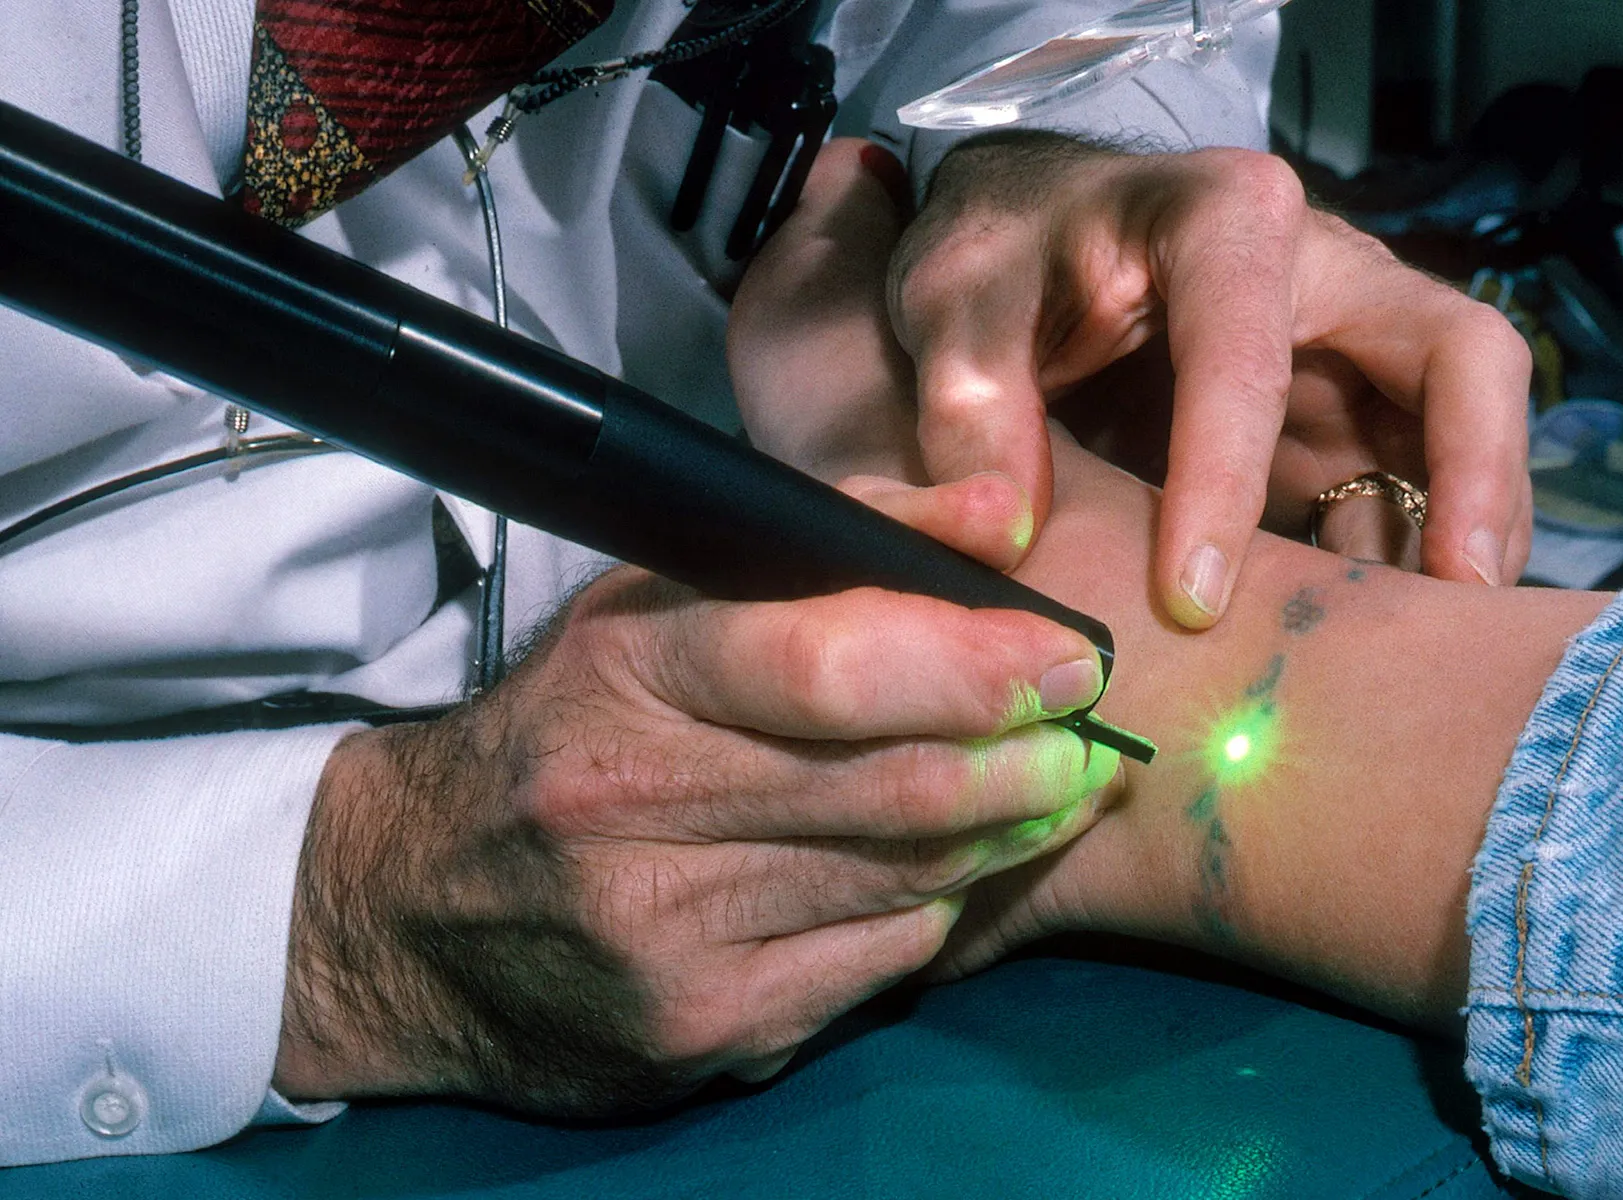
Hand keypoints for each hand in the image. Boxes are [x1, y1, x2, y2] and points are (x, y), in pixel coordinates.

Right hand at [274, 566, 1120, 1113]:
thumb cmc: (570, 731)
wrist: (414, 914)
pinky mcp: (701, 1031)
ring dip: (1007, 833)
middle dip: (1029, 760)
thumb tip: (1002, 512)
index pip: (830, 661)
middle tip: (1086, 738)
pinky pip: (881, 963)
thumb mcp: (660, 605)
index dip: (977, 662)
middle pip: (895, 786)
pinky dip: (937, 907)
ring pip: (906, 878)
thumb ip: (838, 540)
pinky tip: (948, 872)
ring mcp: (667, 937)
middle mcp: (633, 811)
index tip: (1068, 657)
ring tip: (1050, 793)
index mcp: (627, 677)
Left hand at [889, 132, 1534, 626]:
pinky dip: (1396, 567)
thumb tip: (1003, 537)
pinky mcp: (1348, 423)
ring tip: (1415, 660)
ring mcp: (1351, 353)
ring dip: (1451, 544)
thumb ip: (969, 407)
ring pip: (1454, 439)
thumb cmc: (1006, 257)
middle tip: (1454, 603)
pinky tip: (1357, 650)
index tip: (1188, 601)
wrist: (1032, 241)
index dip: (1226, 482)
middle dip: (1476, 480)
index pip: (1247, 360)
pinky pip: (1404, 494)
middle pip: (1462, 360)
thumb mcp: (957, 304)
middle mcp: (1326, 276)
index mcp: (1225, 222)